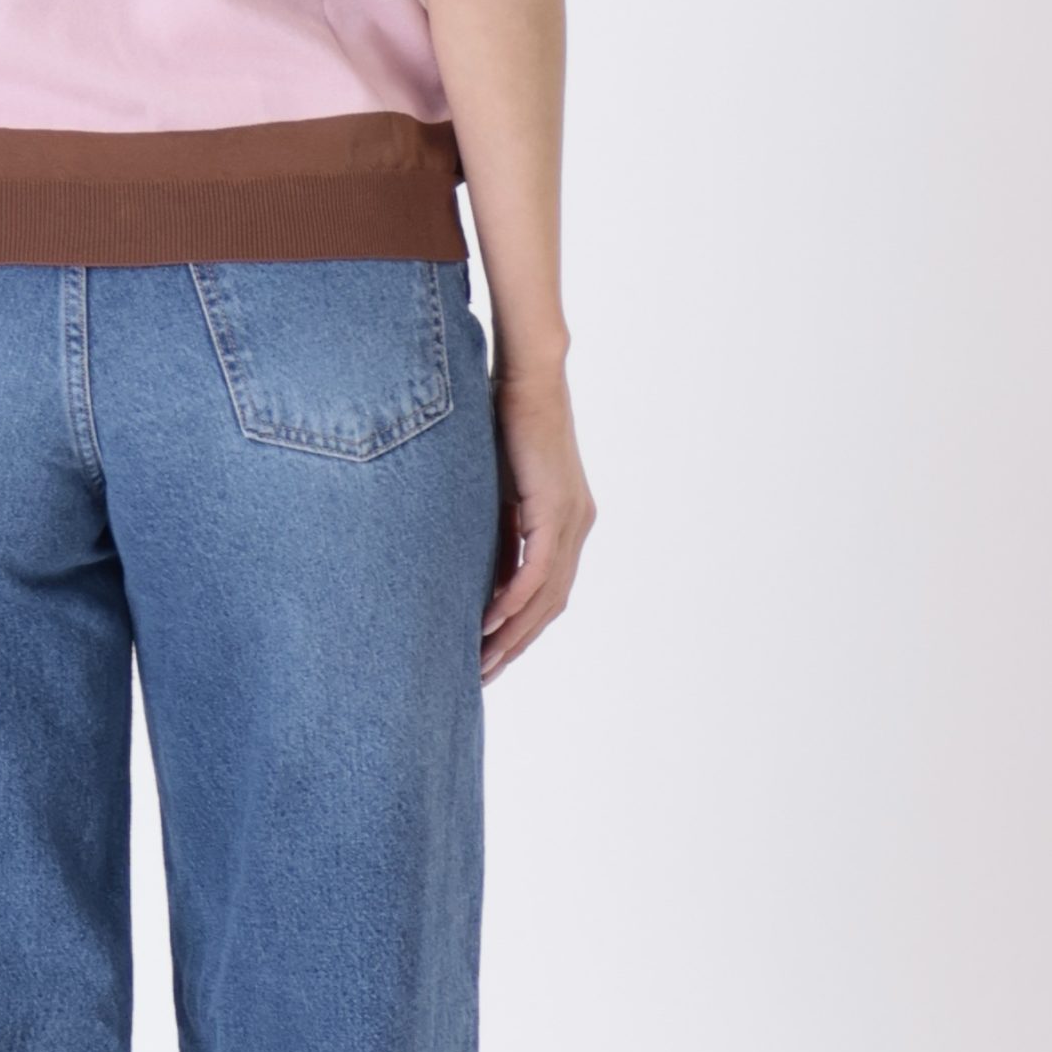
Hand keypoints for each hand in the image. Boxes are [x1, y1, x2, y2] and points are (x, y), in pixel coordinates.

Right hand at [481, 370, 594, 681]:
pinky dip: (513, 601)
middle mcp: (577, 526)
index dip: (521, 628)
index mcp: (567, 521)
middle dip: (517, 644)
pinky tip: (489, 621)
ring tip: (483, 661)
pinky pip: (537, 571)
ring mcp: (571, 520)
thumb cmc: (506, 419)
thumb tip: (473, 562)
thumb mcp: (498, 484)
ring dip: (514, 634)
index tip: (491, 655)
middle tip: (483, 675)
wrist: (528, 377)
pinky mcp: (555, 509)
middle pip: (550, 606)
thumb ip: (497, 523)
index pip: (548, 591)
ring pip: (546, 597)